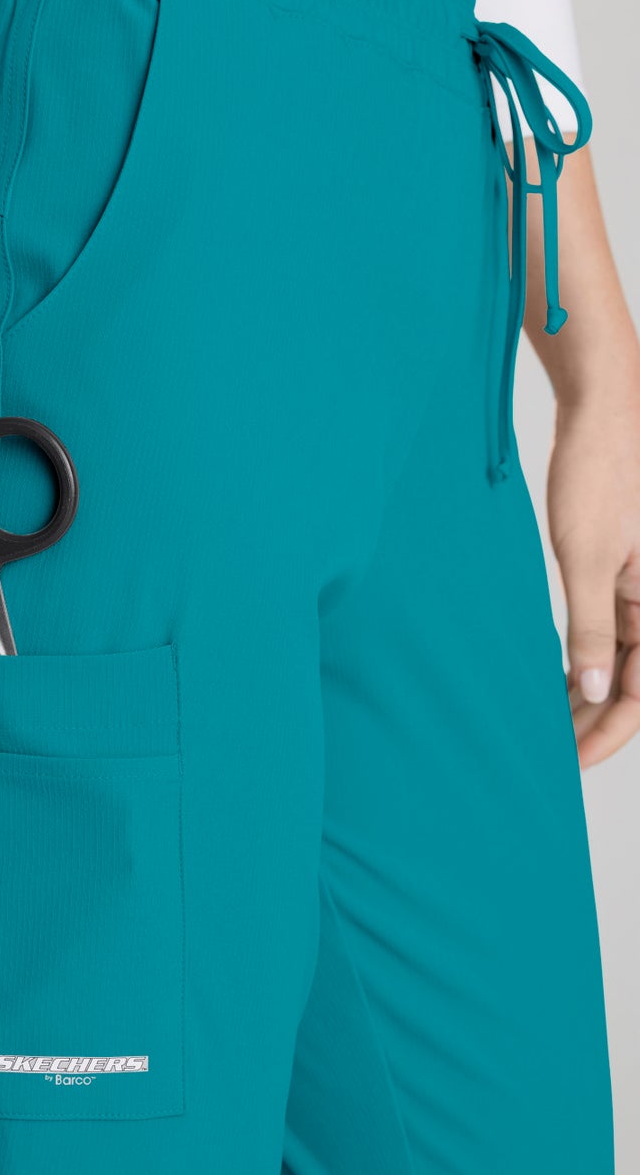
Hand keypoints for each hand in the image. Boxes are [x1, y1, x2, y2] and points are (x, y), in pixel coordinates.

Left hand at [547, 362, 639, 766]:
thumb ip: (590, 626)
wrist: (603, 409)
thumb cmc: (600, 472)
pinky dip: (582, 661)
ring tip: (543, 728)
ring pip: (617, 663)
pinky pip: (608, 633)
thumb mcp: (586, 555)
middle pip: (631, 685)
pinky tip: (552, 682)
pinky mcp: (623, 573)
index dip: (607, 737)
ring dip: (584, 697)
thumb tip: (590, 690)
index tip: (568, 765)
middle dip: (593, 725)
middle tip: (546, 757)